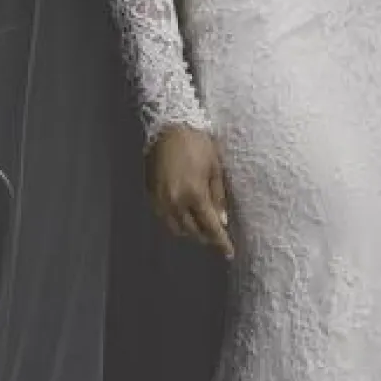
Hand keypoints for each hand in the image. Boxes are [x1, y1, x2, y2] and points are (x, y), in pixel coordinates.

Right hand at [145, 125, 233, 259]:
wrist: (168, 127)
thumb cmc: (197, 144)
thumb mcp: (215, 169)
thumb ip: (218, 197)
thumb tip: (221, 221)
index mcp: (194, 195)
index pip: (210, 227)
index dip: (221, 242)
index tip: (229, 253)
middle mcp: (175, 202)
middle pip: (192, 231)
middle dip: (205, 236)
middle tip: (215, 233)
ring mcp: (160, 200)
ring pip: (175, 228)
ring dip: (189, 230)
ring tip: (199, 224)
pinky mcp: (150, 194)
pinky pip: (164, 217)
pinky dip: (175, 220)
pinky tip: (183, 213)